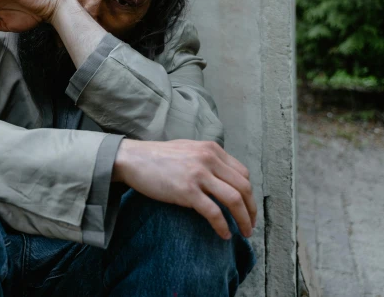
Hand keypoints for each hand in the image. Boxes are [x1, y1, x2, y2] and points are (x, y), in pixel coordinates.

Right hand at [113, 139, 256, 239]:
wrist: (132, 159)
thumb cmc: (158, 156)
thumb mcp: (188, 149)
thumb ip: (207, 159)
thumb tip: (224, 177)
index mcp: (211, 149)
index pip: (243, 173)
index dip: (249, 194)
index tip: (248, 208)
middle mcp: (208, 159)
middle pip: (243, 188)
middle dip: (251, 210)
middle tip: (250, 225)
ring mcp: (198, 174)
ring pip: (233, 200)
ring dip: (243, 220)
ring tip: (244, 233)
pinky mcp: (186, 190)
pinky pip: (213, 212)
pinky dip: (222, 226)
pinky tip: (224, 234)